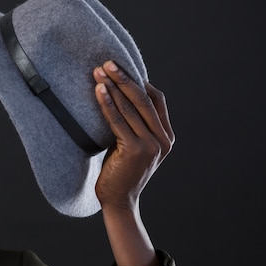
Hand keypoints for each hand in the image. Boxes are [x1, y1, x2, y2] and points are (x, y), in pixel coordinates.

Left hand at [92, 60, 174, 211]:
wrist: (118, 202)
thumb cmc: (119, 172)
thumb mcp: (131, 145)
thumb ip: (133, 125)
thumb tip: (120, 95)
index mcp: (166, 137)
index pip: (156, 99)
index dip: (139, 81)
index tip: (120, 68)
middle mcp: (163, 140)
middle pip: (143, 99)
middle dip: (124, 78)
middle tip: (107, 62)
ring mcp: (152, 145)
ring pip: (130, 108)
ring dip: (113, 87)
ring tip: (99, 72)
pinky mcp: (136, 150)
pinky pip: (118, 121)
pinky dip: (107, 104)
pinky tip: (98, 91)